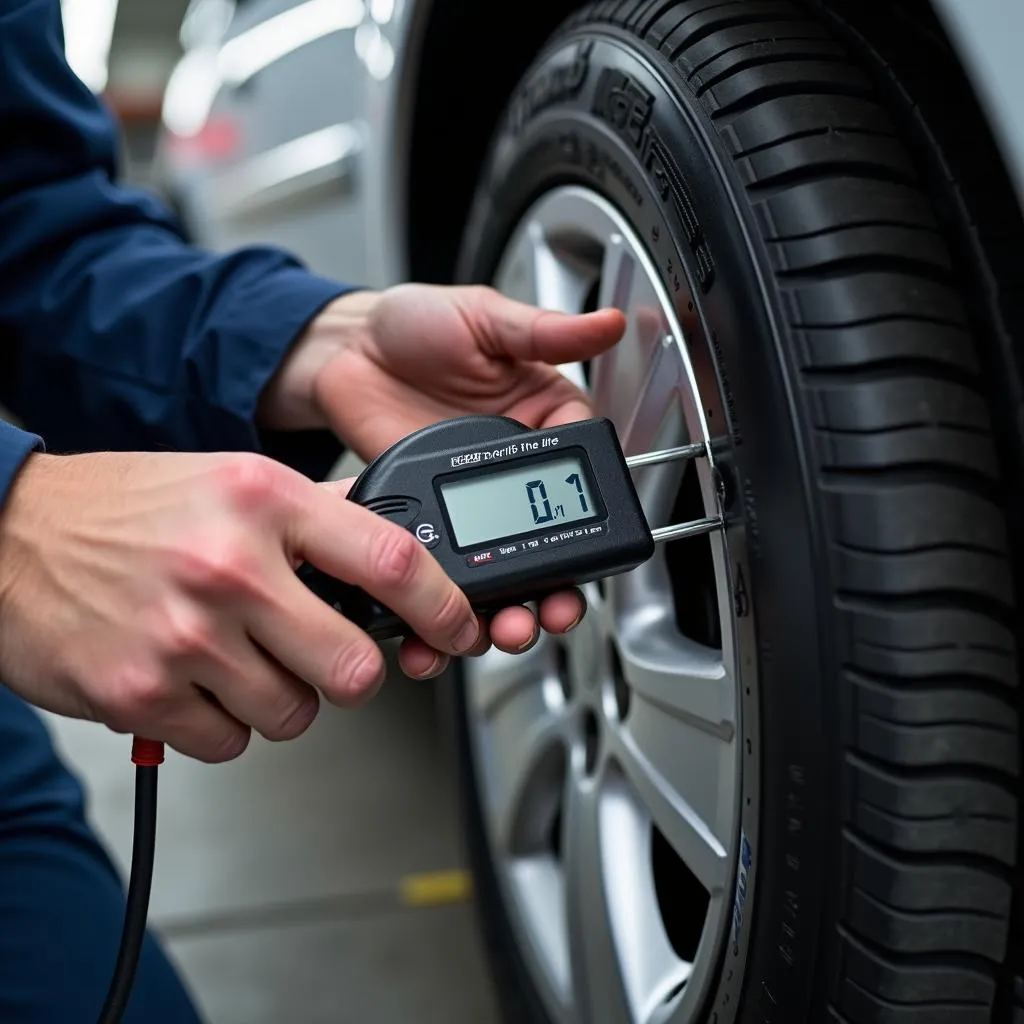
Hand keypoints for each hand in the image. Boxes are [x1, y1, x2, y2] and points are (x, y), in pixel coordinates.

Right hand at [0, 451, 485, 761]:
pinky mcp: (142, 695)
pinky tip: (195, 677)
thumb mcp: (231, 481)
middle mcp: (230, 566)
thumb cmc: (126, 508)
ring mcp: (184, 635)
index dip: (444, 607)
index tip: (460, 630)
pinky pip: (230, 741)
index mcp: (263, 501)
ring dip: (281, 697)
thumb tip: (396, 543)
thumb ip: (316, 515)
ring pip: (294, 714)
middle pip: (354, 668)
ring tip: (238, 655)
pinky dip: (224, 721)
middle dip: (351, 673)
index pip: (392, 562)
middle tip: (325, 654)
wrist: (9, 534)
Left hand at [260, 283, 625, 660]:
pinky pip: (443, 568)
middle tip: (548, 608)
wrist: (343, 350)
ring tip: (504, 627)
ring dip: (506, 606)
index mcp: (540, 418)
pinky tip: (442, 620)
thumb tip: (606, 324)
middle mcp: (508, 466)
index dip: (584, 516)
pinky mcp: (427, 519)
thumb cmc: (414, 323)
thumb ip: (544, 333)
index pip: (575, 475)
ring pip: (499, 566)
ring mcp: (467, 499)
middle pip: (546, 540)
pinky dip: (441, 601)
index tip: (585, 546)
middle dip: (552, 584)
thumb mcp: (485, 319)